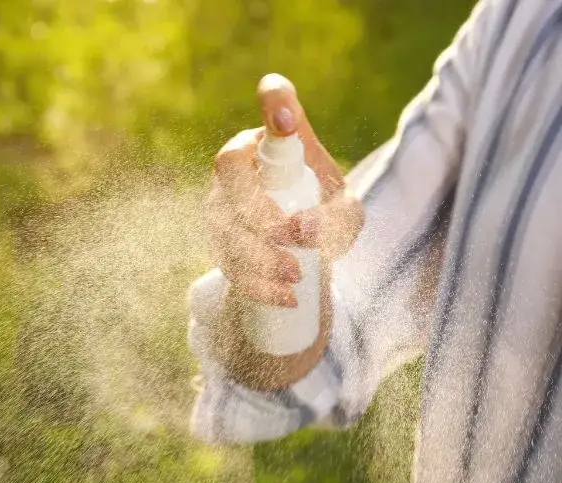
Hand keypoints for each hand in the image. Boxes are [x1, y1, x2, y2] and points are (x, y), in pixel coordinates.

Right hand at [209, 72, 363, 309]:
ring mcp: (220, 206)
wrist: (298, 260)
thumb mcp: (345, 214)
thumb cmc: (323, 219)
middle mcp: (239, 165)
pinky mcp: (219, 247)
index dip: (275, 104)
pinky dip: (259, 286)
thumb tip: (303, 230)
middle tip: (293, 237)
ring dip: (259, 254)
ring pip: (224, 224)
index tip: (287, 118)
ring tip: (297, 275)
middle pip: (228, 169)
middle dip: (258, 205)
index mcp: (275, 141)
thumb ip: (340, 215)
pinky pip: (229, 264)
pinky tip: (287, 297)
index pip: (273, 102)